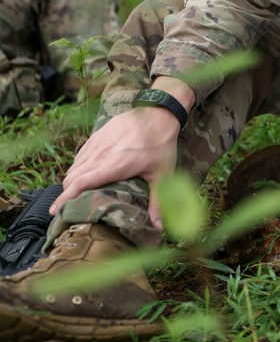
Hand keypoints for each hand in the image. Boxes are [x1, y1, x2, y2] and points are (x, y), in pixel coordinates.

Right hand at [50, 78, 193, 228]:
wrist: (158, 113)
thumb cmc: (161, 145)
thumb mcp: (163, 174)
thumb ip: (158, 202)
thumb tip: (159, 228)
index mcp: (115, 166)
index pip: (81, 184)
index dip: (64, 199)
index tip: (54, 212)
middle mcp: (101, 154)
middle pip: (72, 178)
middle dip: (65, 195)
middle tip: (65, 208)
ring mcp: (97, 143)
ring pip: (74, 167)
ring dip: (71, 181)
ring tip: (74, 195)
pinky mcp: (96, 136)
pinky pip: (79, 155)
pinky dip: (77, 168)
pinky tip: (84, 175)